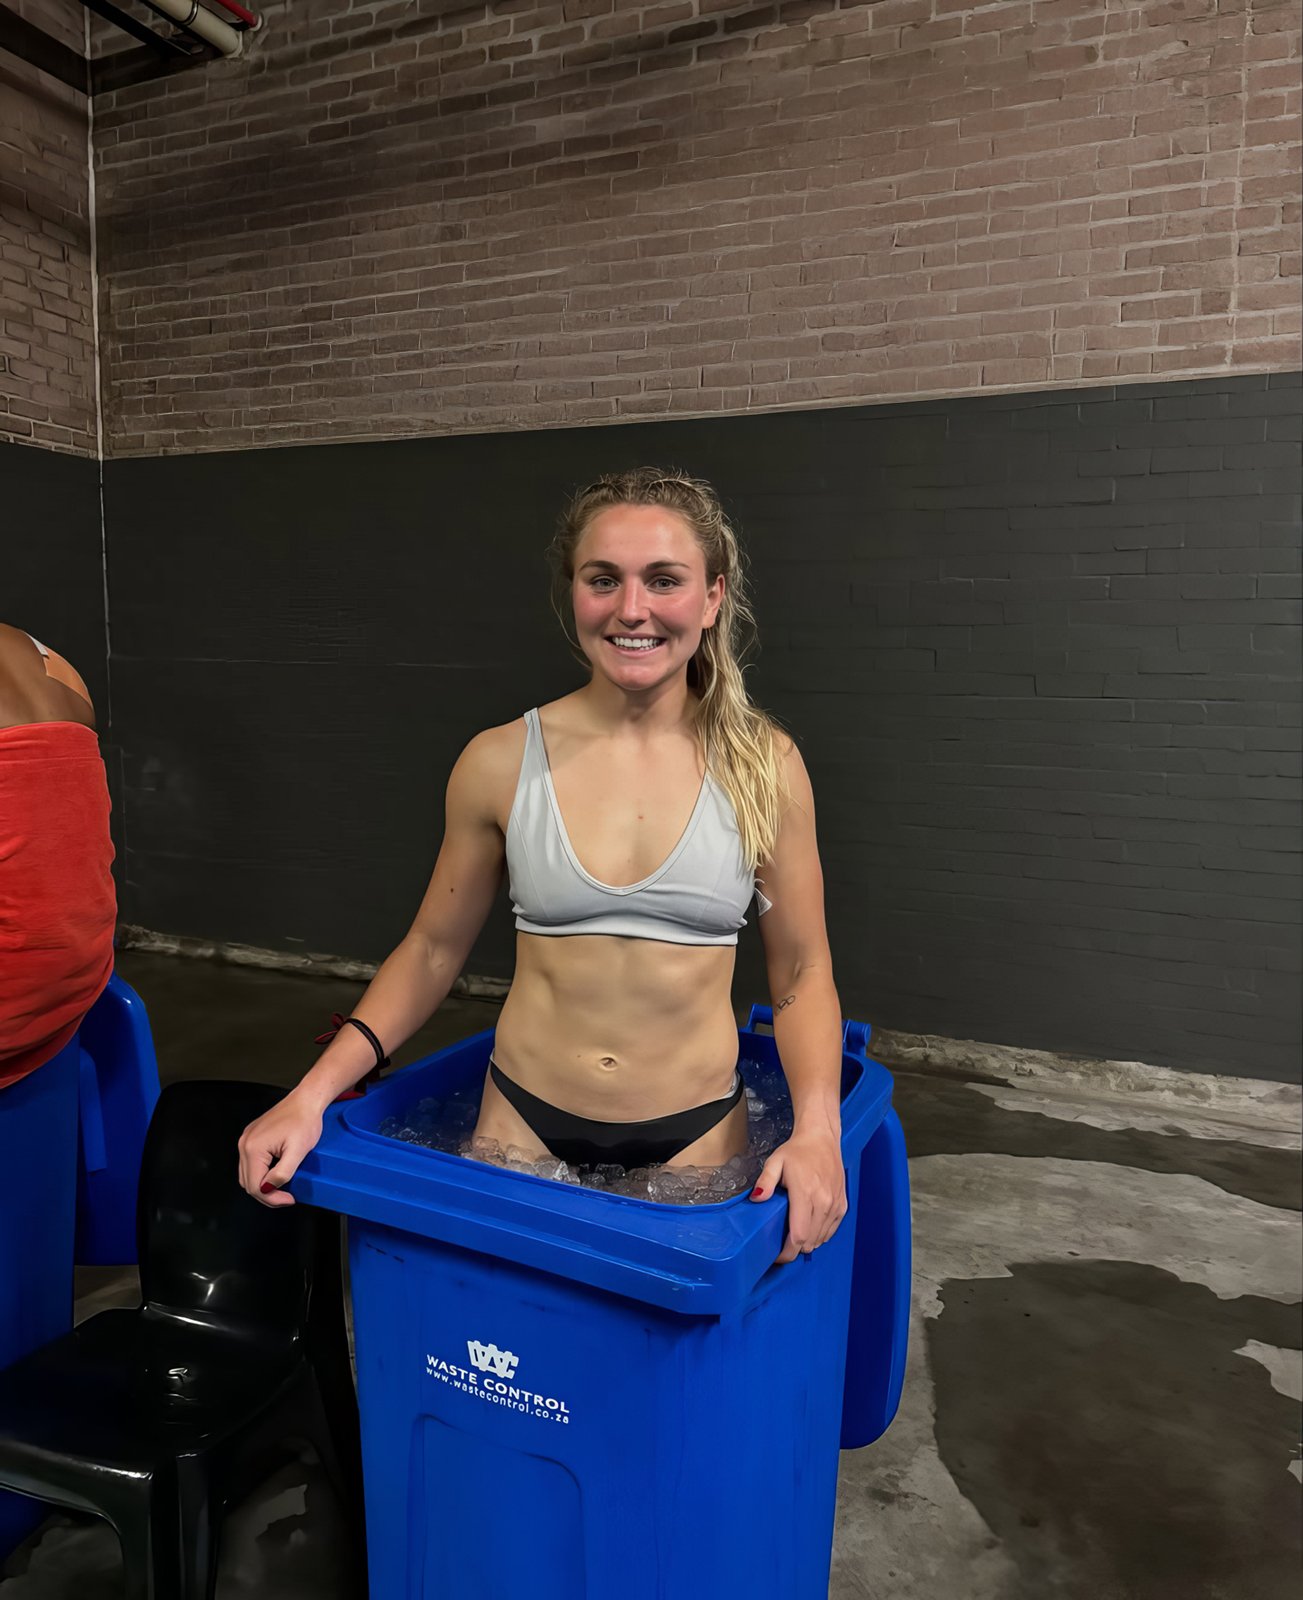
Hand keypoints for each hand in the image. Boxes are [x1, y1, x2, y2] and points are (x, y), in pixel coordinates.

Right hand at [237, 1089, 324, 1207]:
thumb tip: (269, 1189)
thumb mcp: (298, 1151)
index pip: (255, 1186)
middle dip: (267, 1195)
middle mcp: (244, 1144)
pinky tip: (275, 1175)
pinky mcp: (252, 1138)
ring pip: (247, 1175)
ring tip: (282, 1188)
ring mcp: (246, 1140)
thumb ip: (282, 1173)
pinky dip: (261, 1174)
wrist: (306, 1100)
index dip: (273, 1198)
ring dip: (263, 1186)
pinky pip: (251, 1164)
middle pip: (248, 1183)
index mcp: (253, 1148)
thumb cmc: (305, 1120)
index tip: (290, 1199)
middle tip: (287, 1198)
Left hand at [750, 1128, 847, 1264]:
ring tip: (793, 1234)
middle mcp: (824, 1202)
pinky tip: (809, 1227)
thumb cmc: (798, 1151)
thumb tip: (757, 1199)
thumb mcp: (775, 1162)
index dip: (787, 1252)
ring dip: (807, 1243)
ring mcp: (835, 1205)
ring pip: (821, 1239)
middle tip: (781, 1244)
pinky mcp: (842, 1205)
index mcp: (806, 1194)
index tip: (776, 1255)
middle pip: (809, 1242)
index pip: (799, 1236)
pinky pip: (831, 1231)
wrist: (822, 1138)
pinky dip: (819, 1235)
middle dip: (794, 1249)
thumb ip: (765, 1181)